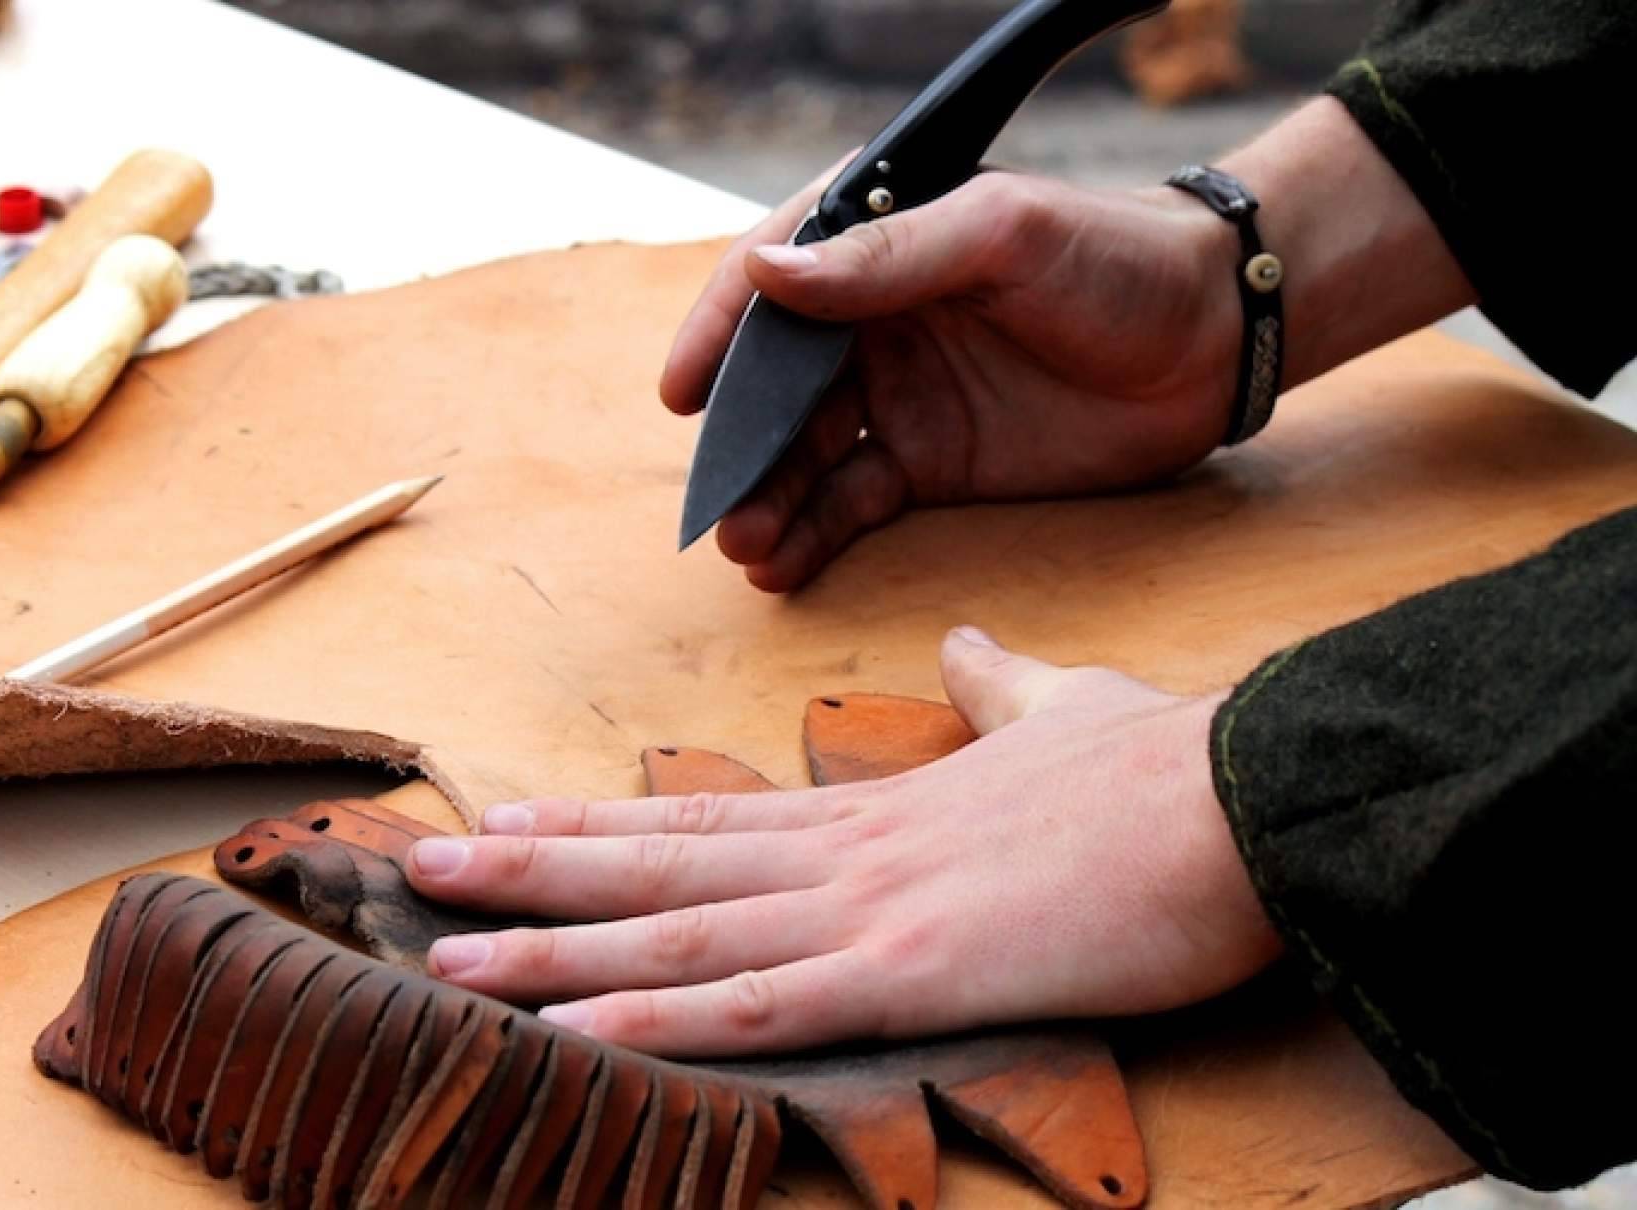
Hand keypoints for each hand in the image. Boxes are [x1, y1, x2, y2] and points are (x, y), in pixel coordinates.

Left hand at [405, 627, 1283, 1058]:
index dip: (599, 822)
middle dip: (532, 871)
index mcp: (875, 809)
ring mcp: (871, 909)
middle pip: (659, 862)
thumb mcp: (1062, 711)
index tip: (511, 817)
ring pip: (680, 933)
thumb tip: (965, 648)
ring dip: (557, 950)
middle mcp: (845, 852)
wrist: (1251, 789)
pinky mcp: (916, 973)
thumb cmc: (1168, 767)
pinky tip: (575, 1035)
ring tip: (447, 952)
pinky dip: (659, 1025)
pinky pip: (763, 1009)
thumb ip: (995, 685)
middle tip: (415, 868)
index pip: (704, 812)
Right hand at [661, 160, 1243, 592]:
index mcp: (880, 243)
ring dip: (768, 499)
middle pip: (779, 387)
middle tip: (717, 502)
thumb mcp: (1002, 239)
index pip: (774, 287)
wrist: (1218, 339)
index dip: (720, 338)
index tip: (682, 394)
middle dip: (742, 447)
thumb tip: (768, 273)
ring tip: (747, 546)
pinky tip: (783, 563)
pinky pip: (852, 502)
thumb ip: (886, 260)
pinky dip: (813, 534)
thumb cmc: (1119, 261)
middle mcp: (875, 321)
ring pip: (806, 454)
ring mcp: (900, 397)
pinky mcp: (932, 464)